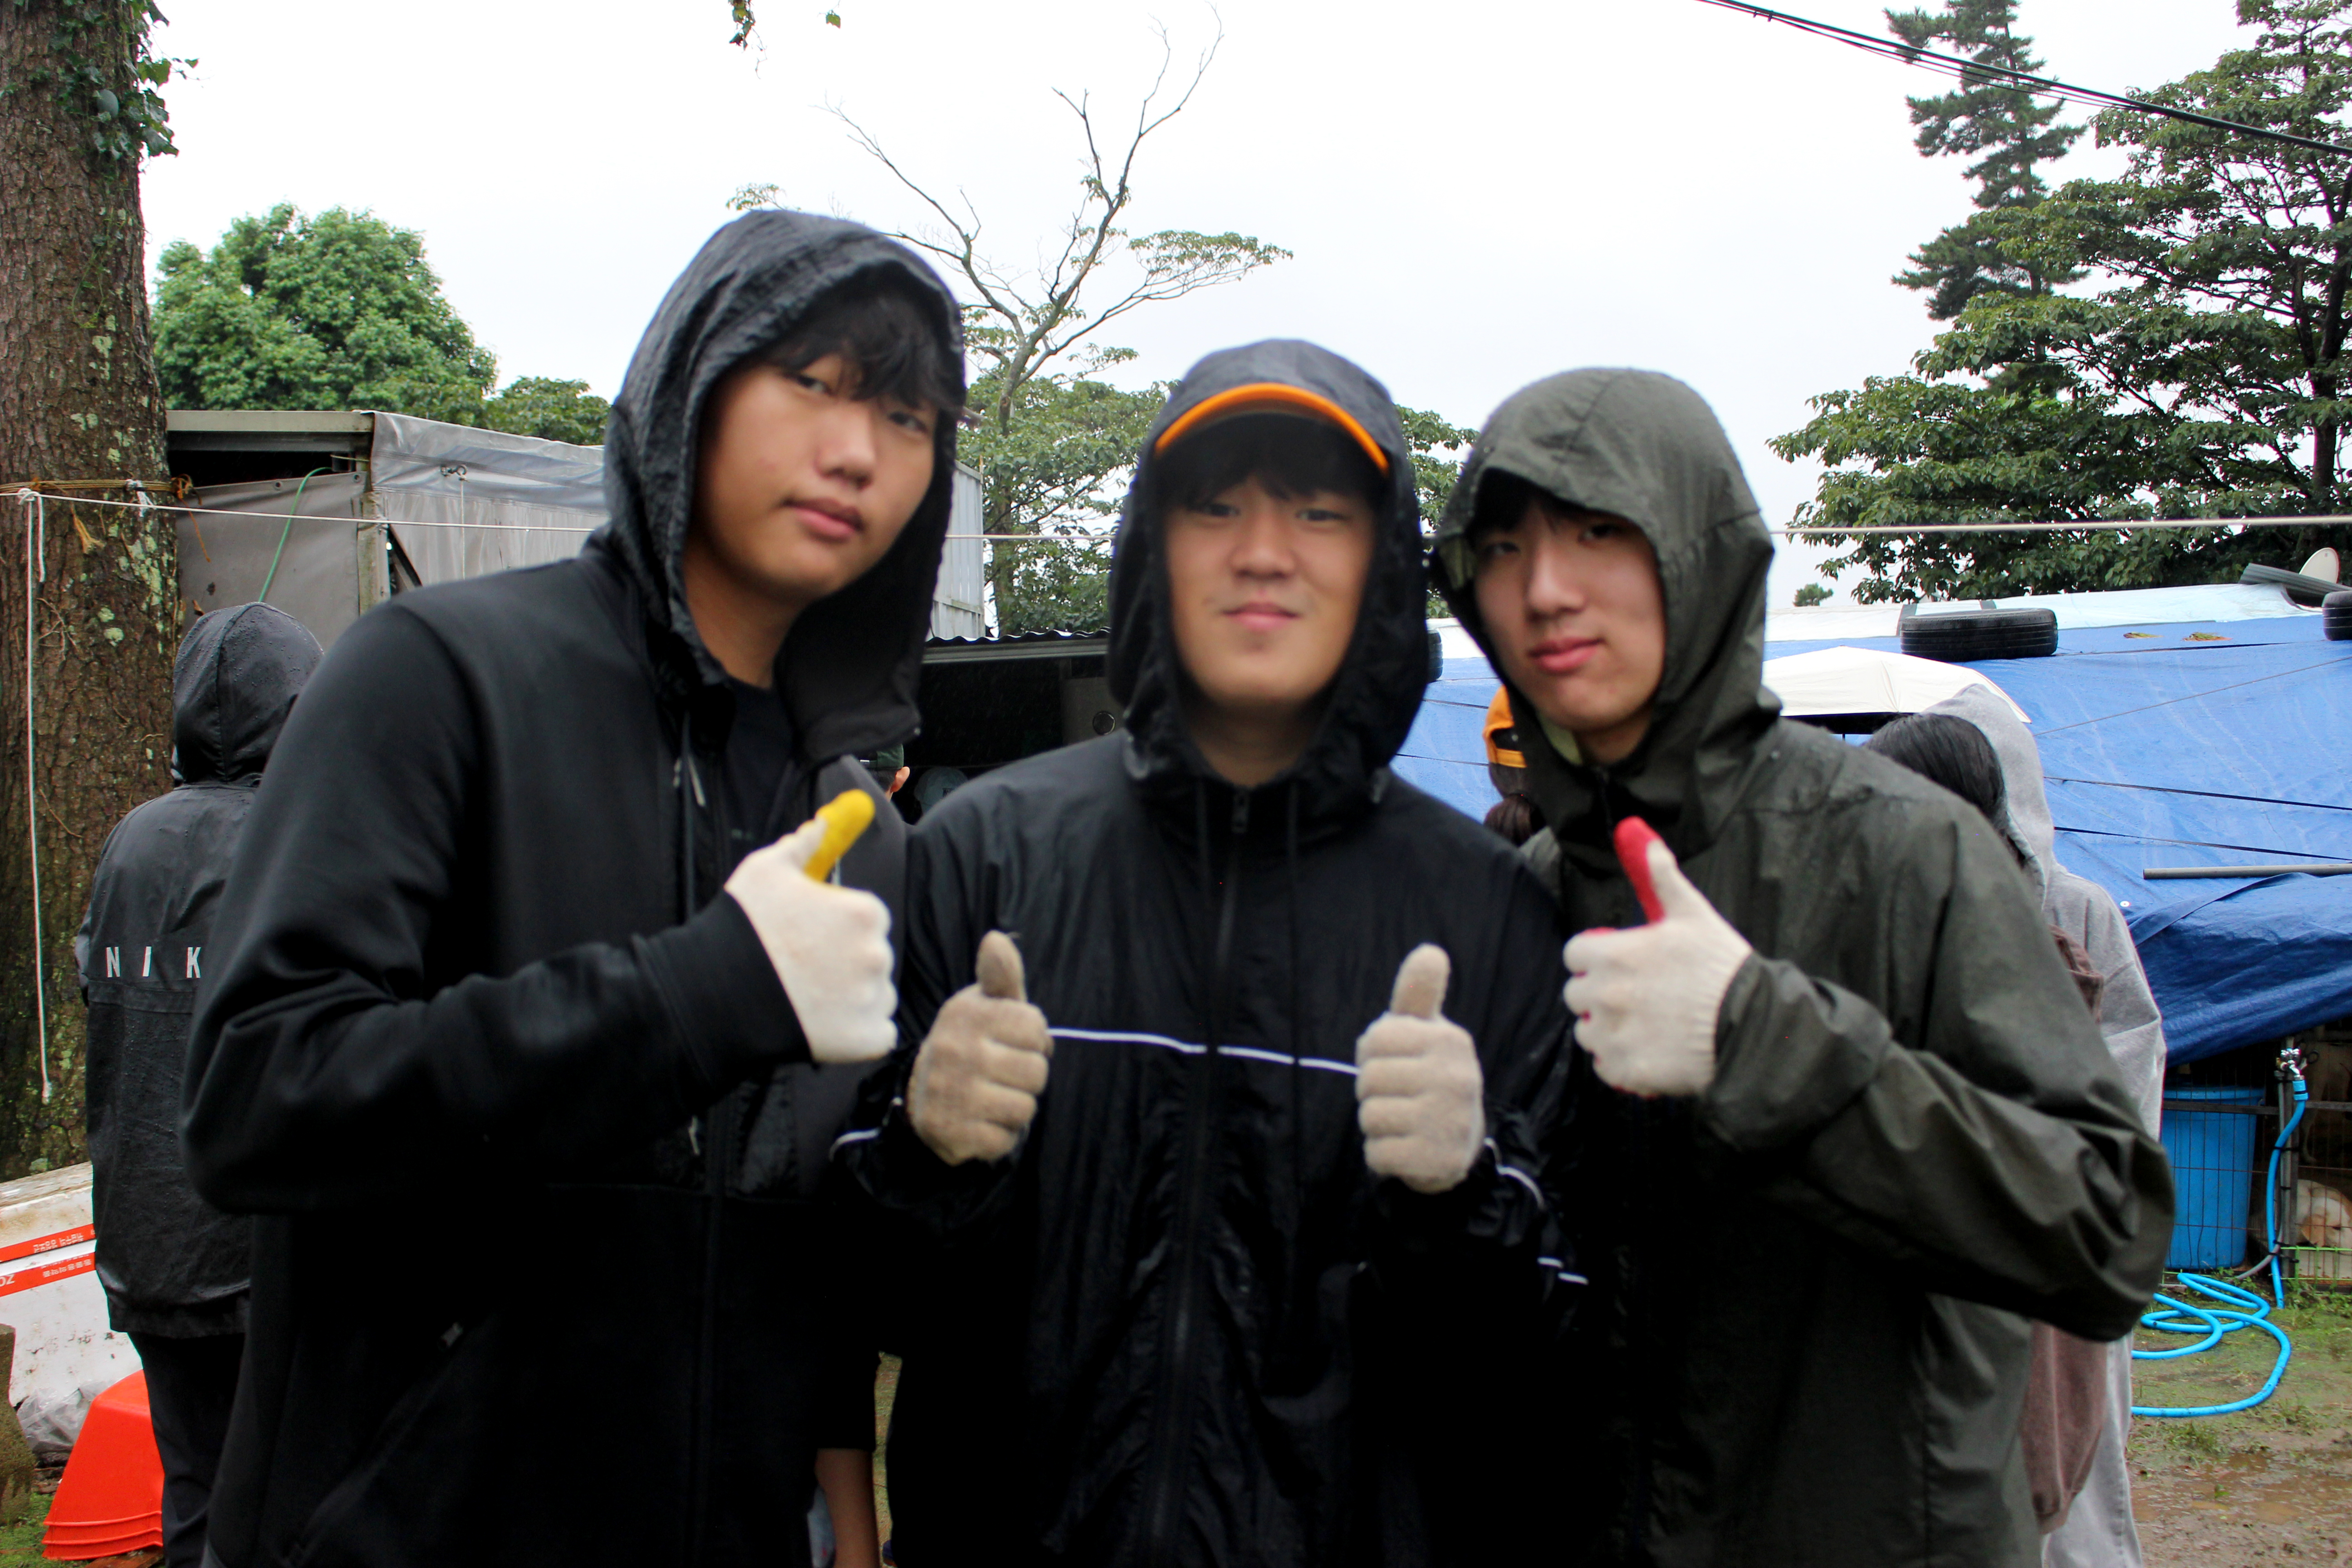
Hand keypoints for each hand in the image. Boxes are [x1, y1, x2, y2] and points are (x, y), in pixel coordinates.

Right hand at [724, 816, 896, 1063]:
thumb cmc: (742, 929)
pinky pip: (876, 1033)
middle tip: (803, 971)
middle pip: (871, 956)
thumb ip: (803, 844)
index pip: (866, 918)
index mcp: (864, 912)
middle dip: (844, 961)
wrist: (716, 996)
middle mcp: (878, 954)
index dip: (836, 928)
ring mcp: (874, 1000)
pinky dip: (856, 1032)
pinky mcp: (868, 1040)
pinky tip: (821, 1025)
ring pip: (875, 995)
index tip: (808, 938)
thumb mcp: (765, 870)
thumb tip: (823, 822)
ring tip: (806, 998)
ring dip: (852, 997)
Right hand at [907, 932, 1052, 1164]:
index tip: (1011, 1043)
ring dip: (1016, 1109)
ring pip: (1025, 1108)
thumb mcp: (986, 1006)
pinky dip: (1001, 1137)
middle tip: (1001, 1075)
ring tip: (992, 1098)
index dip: (1033, 1040)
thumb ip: (1001, 976)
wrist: (921, 1096)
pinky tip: (981, 1122)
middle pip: (1037, 1072)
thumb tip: (996, 938)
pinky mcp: (952, 1133)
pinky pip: (1006, 1140)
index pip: (1036, 1029)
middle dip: (1027, 1078)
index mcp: (968, 1014)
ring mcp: (952, 1093)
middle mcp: (956, 1050)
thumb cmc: (970, 1044)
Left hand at [1356, 945, 1485, 1193]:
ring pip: (1370, 1117)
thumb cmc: (1429, 1076)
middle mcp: (1457, 1078)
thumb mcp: (1425, 1033)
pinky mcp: (1437, 1161)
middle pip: (1368, 1079)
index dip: (1371, 1054)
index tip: (1394, 1062)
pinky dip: (1380, 1155)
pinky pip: (1377, 1155)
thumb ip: (1418, 994)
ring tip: (1402, 1122)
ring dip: (1375, 1124)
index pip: (1374, 1039)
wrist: (1459, 1145)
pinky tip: (1404, 1148)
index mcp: (1451, 1041)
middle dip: (1372, 1091)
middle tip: (1398, 1097)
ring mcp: (1450, 1122)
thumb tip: (1430, 952)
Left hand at [1563, 838, 1751, 1096]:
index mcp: (1612, 955)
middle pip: (1576, 994)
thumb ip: (1660, 876)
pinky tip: (1651, 1051)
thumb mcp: (1693, 914)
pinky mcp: (1625, 1070)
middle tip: (1640, 996)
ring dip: (1608, 1029)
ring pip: (1587, 1031)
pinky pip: (1604, 1066)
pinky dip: (1622, 1062)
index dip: (1597, 958)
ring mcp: (1612, 1035)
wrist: (1751, 1026)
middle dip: (1599, 993)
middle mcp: (1603, 995)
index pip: (1574, 955)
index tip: (1622, 964)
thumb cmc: (1722, 967)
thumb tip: (1640, 834)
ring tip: (1648, 1025)